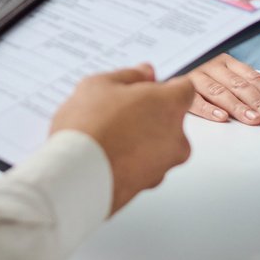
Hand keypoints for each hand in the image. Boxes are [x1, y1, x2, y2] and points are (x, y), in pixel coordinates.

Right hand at [49, 64, 192, 214]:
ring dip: (140, 140)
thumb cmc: (90, 128)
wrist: (76, 177)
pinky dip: (130, 162)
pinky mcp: (147, 186)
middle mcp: (175, 138)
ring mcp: (163, 166)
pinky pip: (143, 167)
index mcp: (170, 106)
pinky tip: (105, 154)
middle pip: (171, 120)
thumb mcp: (101, 84)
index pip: (184, 89)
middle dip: (150, 115)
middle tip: (119, 112)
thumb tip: (144, 73)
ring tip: (106, 135)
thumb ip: (130, 76)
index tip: (147, 87)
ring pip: (157, 147)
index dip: (164, 86)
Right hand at [184, 53, 259, 124]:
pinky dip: (209, 108)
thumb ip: (249, 79)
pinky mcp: (178, 86)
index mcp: (226, 61)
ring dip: (238, 107)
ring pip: (220, 92)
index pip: (253, 78)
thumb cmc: (194, 68)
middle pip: (240, 86)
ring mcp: (195, 75)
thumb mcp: (224, 69)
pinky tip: (222, 118)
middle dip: (259, 103)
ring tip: (253, 120)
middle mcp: (212, 65)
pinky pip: (194, 99)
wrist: (161, 57)